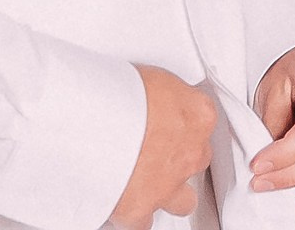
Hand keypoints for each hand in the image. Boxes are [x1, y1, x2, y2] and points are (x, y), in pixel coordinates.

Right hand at [108, 65, 215, 227]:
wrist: (91, 120)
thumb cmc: (115, 91)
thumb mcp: (150, 79)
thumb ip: (161, 96)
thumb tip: (150, 98)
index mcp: (198, 115)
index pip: (203, 124)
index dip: (182, 128)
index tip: (166, 129)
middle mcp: (190, 151)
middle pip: (196, 160)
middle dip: (177, 160)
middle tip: (151, 154)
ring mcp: (169, 182)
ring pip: (183, 200)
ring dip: (167, 194)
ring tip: (144, 185)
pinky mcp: (141, 207)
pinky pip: (143, 222)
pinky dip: (134, 217)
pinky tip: (122, 207)